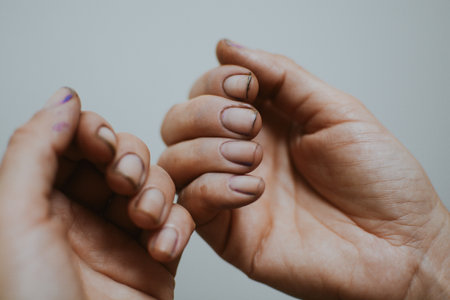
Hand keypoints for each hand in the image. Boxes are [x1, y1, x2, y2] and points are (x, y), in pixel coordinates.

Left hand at [0, 88, 193, 299]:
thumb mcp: (15, 219)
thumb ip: (35, 150)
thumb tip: (64, 99)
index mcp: (38, 203)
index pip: (71, 143)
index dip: (89, 132)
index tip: (98, 141)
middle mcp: (81, 216)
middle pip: (117, 157)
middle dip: (126, 160)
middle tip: (122, 180)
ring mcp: (121, 235)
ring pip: (152, 182)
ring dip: (155, 192)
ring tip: (144, 218)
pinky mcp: (155, 255)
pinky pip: (177, 219)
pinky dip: (177, 224)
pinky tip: (161, 244)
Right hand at [158, 40, 449, 299]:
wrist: (398, 245)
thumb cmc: (378, 179)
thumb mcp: (335, 110)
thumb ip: (281, 76)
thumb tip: (228, 46)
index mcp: (265, 122)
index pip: (208, 90)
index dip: (216, 81)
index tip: (246, 85)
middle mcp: (240, 153)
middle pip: (179, 121)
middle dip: (205, 113)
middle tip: (249, 124)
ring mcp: (230, 192)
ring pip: (175, 160)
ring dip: (206, 149)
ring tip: (253, 158)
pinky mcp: (229, 233)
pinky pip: (192, 204)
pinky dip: (211, 188)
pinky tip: (251, 188)